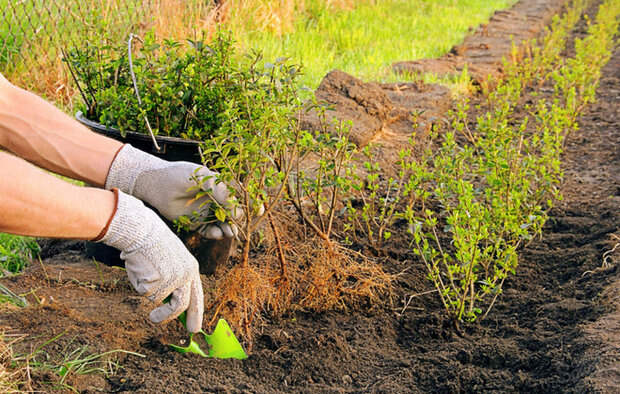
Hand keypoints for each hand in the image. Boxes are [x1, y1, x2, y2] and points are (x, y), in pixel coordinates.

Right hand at [98, 190, 203, 331]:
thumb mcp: (171, 261)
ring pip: (158, 300)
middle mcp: (185, 275)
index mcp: (191, 269)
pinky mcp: (157, 281)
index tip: (195, 327)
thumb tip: (171, 305)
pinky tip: (140, 268)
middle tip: (158, 323)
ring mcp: (172, 279)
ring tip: (143, 276)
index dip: (196, 313)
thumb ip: (174, 281)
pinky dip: (139, 284)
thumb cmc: (152, 244)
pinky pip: (145, 292)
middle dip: (171, 318)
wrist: (142, 230)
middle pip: (182, 305)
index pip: (197, 296)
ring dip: (148, 293)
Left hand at [105, 144, 239, 239]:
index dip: (250, 204)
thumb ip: (222, 193)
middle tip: (242, 226)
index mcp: (220, 186)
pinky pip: (209, 231)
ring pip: (223, 224)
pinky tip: (217, 233)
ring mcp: (206, 212)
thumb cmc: (180, 176)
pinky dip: (215, 234)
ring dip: (229, 229)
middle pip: (233, 213)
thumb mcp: (205, 179)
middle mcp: (215, 200)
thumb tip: (237, 210)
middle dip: (239, 221)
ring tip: (230, 232)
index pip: (240, 196)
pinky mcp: (195, 223)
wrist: (156, 184)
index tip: (258, 211)